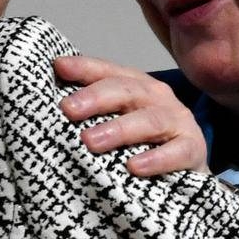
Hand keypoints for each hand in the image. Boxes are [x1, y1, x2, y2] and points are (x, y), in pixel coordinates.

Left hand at [54, 55, 208, 176]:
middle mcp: (157, 97)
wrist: (189, 171)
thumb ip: (90, 113)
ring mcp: (177, 122)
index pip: (108, 71)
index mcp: (135, 85)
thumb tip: (45, 106)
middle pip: (126, 91)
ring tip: (89, 141)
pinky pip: (176, 153)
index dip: (84, 68)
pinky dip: (156, 159)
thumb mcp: (117, 122)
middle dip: (96, 98)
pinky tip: (133, 167)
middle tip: (68, 110)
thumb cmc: (143, 143)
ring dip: (119, 129)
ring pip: (149, 121)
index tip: (58, 67)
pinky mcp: (192, 150)